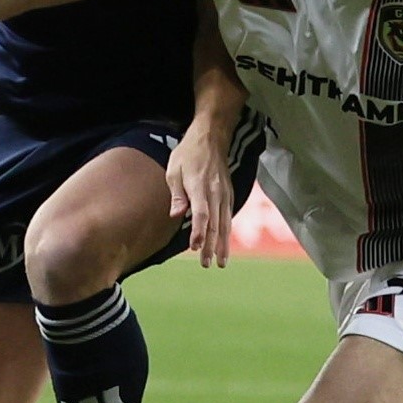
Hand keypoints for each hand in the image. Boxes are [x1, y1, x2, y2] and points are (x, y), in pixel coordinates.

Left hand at [167, 124, 232, 268]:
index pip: (201, 214)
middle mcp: (215, 192)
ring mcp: (225, 194)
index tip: (194, 248)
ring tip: (220, 262)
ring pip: (225, 223)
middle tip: (206, 264)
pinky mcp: (229, 194)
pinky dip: (227, 233)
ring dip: (222, 244)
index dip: (198, 232)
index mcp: (200, 187)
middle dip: (210, 246)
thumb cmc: (188, 154)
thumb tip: (176, 215)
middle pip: (214, 224)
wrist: (211, 137)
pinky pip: (229, 217)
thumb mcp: (174, 170)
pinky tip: (225, 245)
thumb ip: (177, 194)